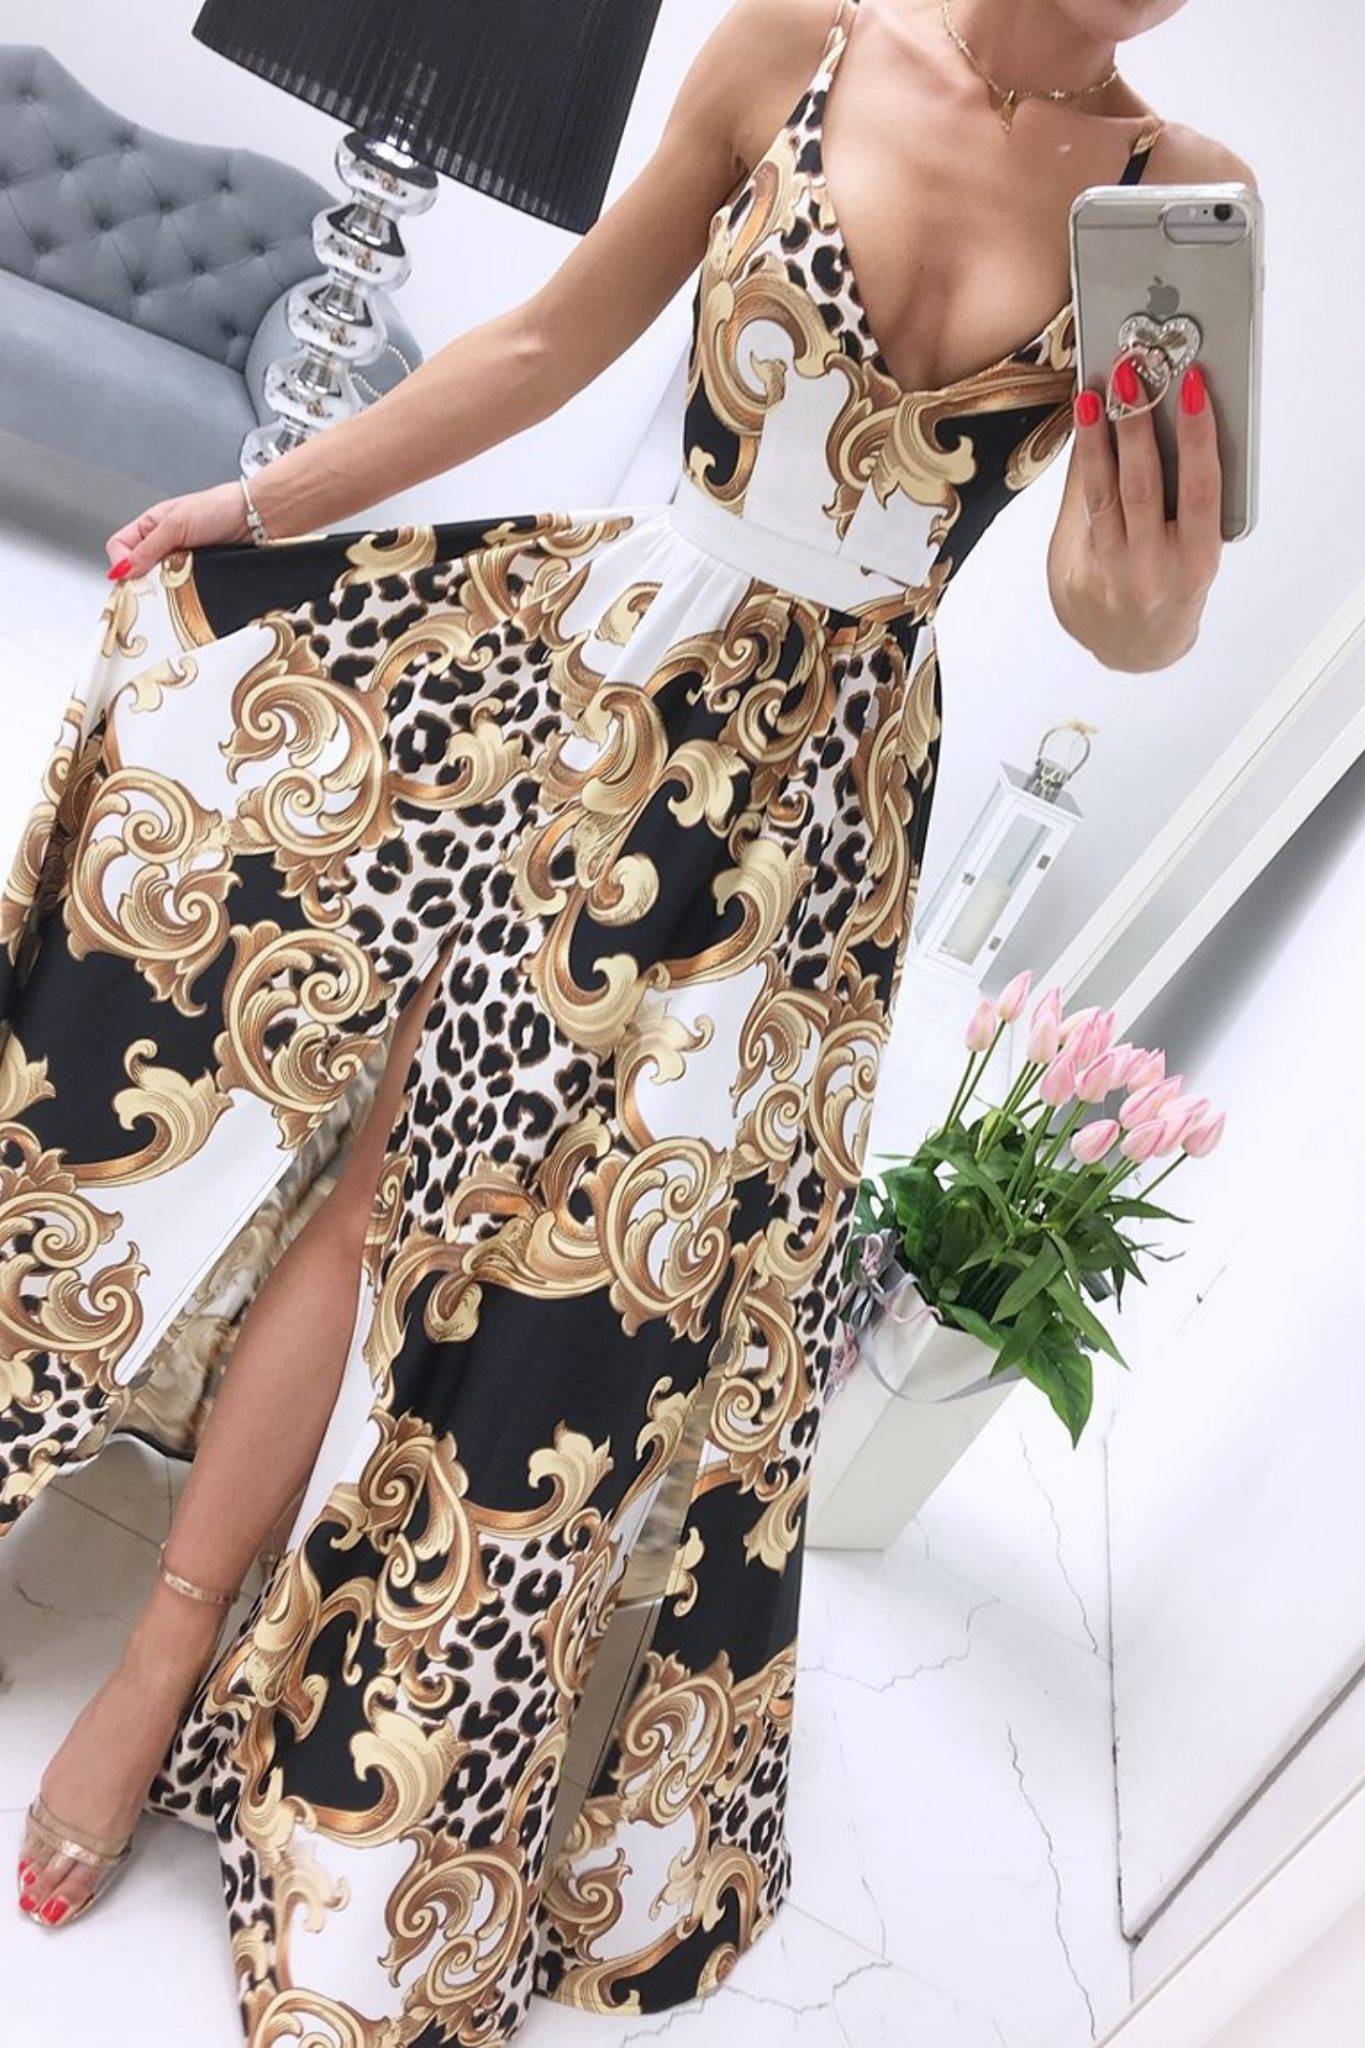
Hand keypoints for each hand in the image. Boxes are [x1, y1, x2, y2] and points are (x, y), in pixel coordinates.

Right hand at [105, 481, 249, 581]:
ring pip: (159, 583)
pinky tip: (190, 588)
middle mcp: (164, 543)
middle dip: (143, 578)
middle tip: (155, 583)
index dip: (120, 562)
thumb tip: (122, 568)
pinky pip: (181, 590)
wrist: (256, 518)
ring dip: (165, 588)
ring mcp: (181, 561)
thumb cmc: (219, 507)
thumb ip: (147, 547)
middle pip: (137, 569)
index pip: (119, 547)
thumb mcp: (175, 524)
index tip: (129, 576)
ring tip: (178, 582)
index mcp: (151, 525)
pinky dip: (182, 593)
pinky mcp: (198, 575)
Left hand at [1050, 355, 1222, 671]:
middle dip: (1135, 424)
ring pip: (1100, 495)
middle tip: (1129, 374)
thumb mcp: (1194, 550)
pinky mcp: (1071, 578)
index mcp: (1196, 562)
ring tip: (1091, 395)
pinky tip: (1081, 435)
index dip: (1198, 434)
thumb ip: (1181, 497)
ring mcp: (1108, 577)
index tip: (1192, 386)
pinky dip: (1080, 470)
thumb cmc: (1172, 588)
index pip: (1201, 489)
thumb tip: (1157, 421)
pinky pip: (1075, 513)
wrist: (1134, 649)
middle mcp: (1152, 571)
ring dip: (1095, 439)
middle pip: (1141, 486)